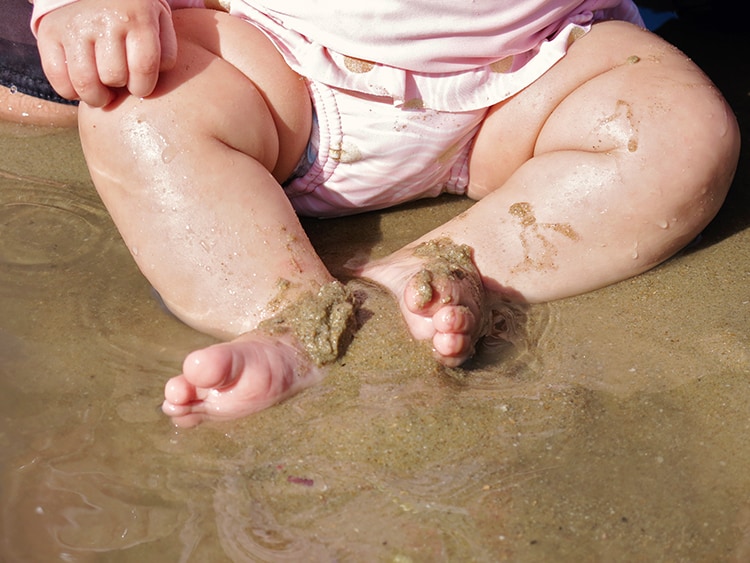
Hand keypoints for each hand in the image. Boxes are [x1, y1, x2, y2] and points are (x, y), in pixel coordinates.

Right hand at [36, 0, 177, 106]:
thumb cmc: (135, 16)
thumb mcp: (159, 24)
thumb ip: (166, 53)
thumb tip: (155, 85)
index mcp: (136, 19)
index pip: (143, 69)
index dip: (143, 88)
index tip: (140, 87)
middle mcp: (104, 21)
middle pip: (113, 77)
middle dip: (119, 89)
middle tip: (119, 85)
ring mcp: (74, 26)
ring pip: (85, 83)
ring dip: (96, 97)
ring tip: (102, 92)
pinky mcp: (50, 32)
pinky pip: (58, 78)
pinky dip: (70, 91)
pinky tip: (81, 85)